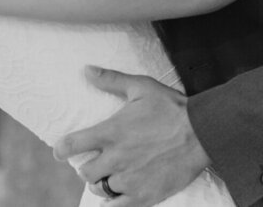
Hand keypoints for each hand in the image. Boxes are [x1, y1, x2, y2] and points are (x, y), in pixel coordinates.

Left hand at [54, 67, 210, 206]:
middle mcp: (116, 158)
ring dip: (102, 184)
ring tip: (110, 178)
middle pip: (85, 173)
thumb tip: (86, 70)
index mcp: (111, 132)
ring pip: (100, 190)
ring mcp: (129, 179)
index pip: (72, 145)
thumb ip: (111, 80)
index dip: (61, 149)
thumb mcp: (141, 87)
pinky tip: (117, 196)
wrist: (202, 133)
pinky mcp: (144, 196)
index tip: (60, 151)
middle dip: (87, 168)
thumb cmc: (172, 107)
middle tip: (96, 163)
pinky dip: (113, 203)